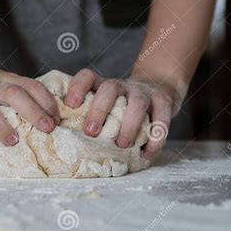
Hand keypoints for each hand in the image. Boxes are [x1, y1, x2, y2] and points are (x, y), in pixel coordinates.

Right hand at [0, 57, 59, 156]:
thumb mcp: (4, 82)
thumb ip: (21, 97)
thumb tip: (50, 123)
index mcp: (6, 80)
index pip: (31, 86)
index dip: (47, 102)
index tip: (57, 120)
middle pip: (12, 93)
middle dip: (32, 111)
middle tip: (47, 129)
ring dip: (0, 125)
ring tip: (13, 142)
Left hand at [64, 69, 181, 159]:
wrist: (159, 88)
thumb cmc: (121, 106)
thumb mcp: (104, 105)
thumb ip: (89, 118)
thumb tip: (67, 145)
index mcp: (102, 86)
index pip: (88, 77)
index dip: (78, 87)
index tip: (71, 104)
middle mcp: (122, 85)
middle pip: (110, 88)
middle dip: (99, 110)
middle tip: (90, 132)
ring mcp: (143, 92)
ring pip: (137, 102)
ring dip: (129, 124)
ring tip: (122, 144)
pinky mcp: (164, 102)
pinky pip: (161, 119)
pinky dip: (155, 138)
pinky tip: (146, 153)